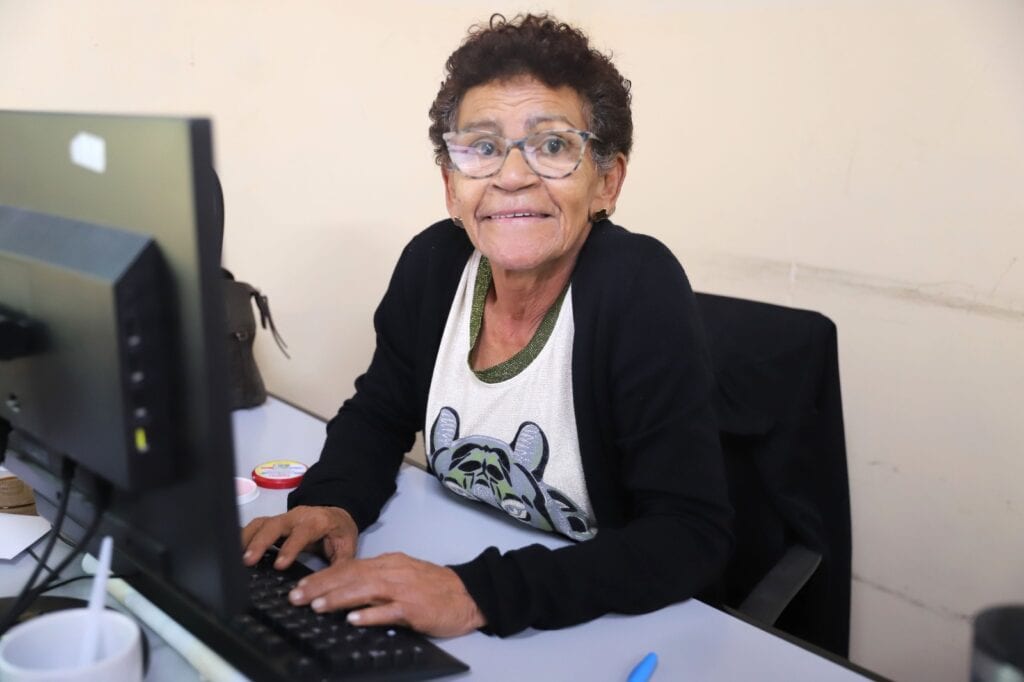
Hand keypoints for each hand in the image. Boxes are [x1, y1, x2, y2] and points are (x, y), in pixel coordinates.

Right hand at [241, 505, 358, 569]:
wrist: (337, 516)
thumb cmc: (339, 533)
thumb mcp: (346, 548)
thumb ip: (339, 566)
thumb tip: (330, 588)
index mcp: (317, 521)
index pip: (301, 533)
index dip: (290, 548)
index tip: (279, 565)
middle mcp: (297, 517)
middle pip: (275, 525)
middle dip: (260, 542)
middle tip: (248, 561)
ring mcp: (283, 518)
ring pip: (261, 524)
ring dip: (247, 540)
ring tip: (235, 558)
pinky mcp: (273, 522)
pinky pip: (255, 526)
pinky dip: (243, 537)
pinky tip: (234, 551)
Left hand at [287, 552, 485, 636]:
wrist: (468, 594)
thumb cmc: (435, 588)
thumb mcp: (403, 575)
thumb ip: (377, 581)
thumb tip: (346, 590)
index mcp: (388, 563)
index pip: (349, 567)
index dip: (323, 576)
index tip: (301, 587)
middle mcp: (392, 572)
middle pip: (351, 576)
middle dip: (321, 586)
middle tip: (296, 597)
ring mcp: (403, 589)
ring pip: (365, 589)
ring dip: (338, 598)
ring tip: (316, 607)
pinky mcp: (414, 608)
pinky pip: (389, 611)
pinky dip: (370, 614)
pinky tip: (353, 620)